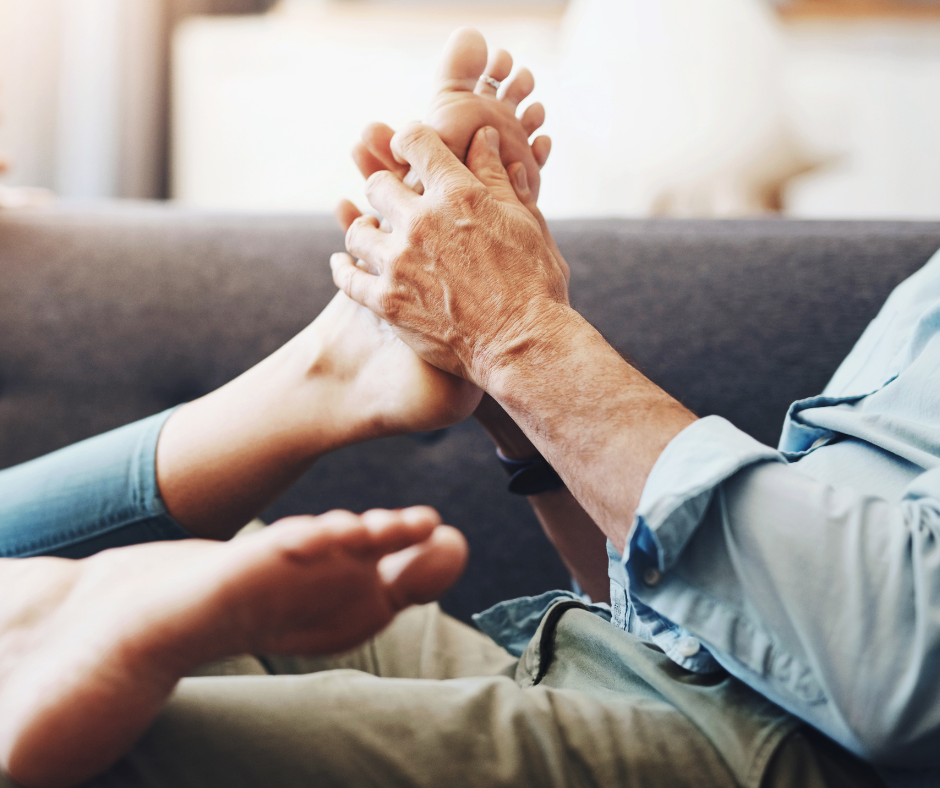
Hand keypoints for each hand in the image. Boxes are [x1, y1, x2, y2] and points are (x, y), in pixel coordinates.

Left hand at [339, 121, 568, 282]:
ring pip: (358, 230)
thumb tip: (482, 138)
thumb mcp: (526, 222)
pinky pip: (348, 278)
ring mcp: (399, 262)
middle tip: (392, 200)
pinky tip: (344, 265)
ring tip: (371, 234)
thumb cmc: (535, 284)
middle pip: (378, 183)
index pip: (416, 141)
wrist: (522, 345)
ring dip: (365, 229)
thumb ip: (497, 178)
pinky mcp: (387, 301)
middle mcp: (422, 221)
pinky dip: (343, 268)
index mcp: (458, 194)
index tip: (408, 150)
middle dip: (385, 187)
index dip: (409, 139)